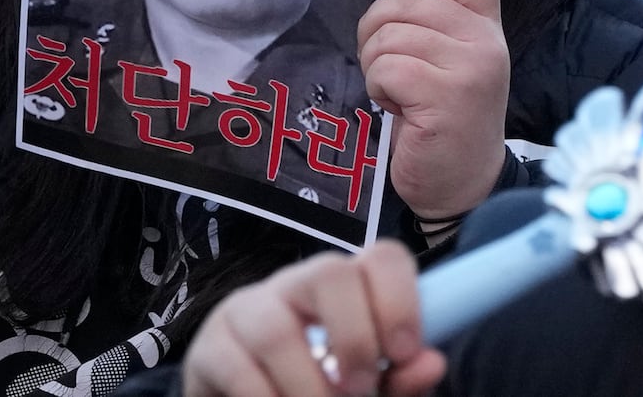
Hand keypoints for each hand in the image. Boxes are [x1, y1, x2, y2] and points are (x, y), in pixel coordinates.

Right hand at [182, 241, 443, 396]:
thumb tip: (432, 364)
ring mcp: (247, 309)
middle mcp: (295, 285)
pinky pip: (237, 369)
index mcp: (346, 289)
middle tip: (360, 391)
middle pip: (329, 273)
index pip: (381, 258)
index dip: (400, 299)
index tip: (405, 353)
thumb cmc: (316, 389)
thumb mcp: (366, 389)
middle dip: (355, 338)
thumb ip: (399, 379)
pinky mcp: (210, 346)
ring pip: (277, 328)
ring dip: (308, 385)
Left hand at [358, 0, 509, 221]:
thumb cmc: (444, 119)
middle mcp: (486, 42)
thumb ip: (432, 17)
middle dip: (377, 30)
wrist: (461, 184)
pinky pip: (388, 69)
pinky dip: (379, 88)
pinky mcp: (447, 97)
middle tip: (387, 67)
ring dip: (376, 65)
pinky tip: (397, 108)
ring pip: (390, 37)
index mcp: (487, 27)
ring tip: (397, 92)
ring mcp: (470, 69)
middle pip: (407, 1)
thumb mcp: (448, 59)